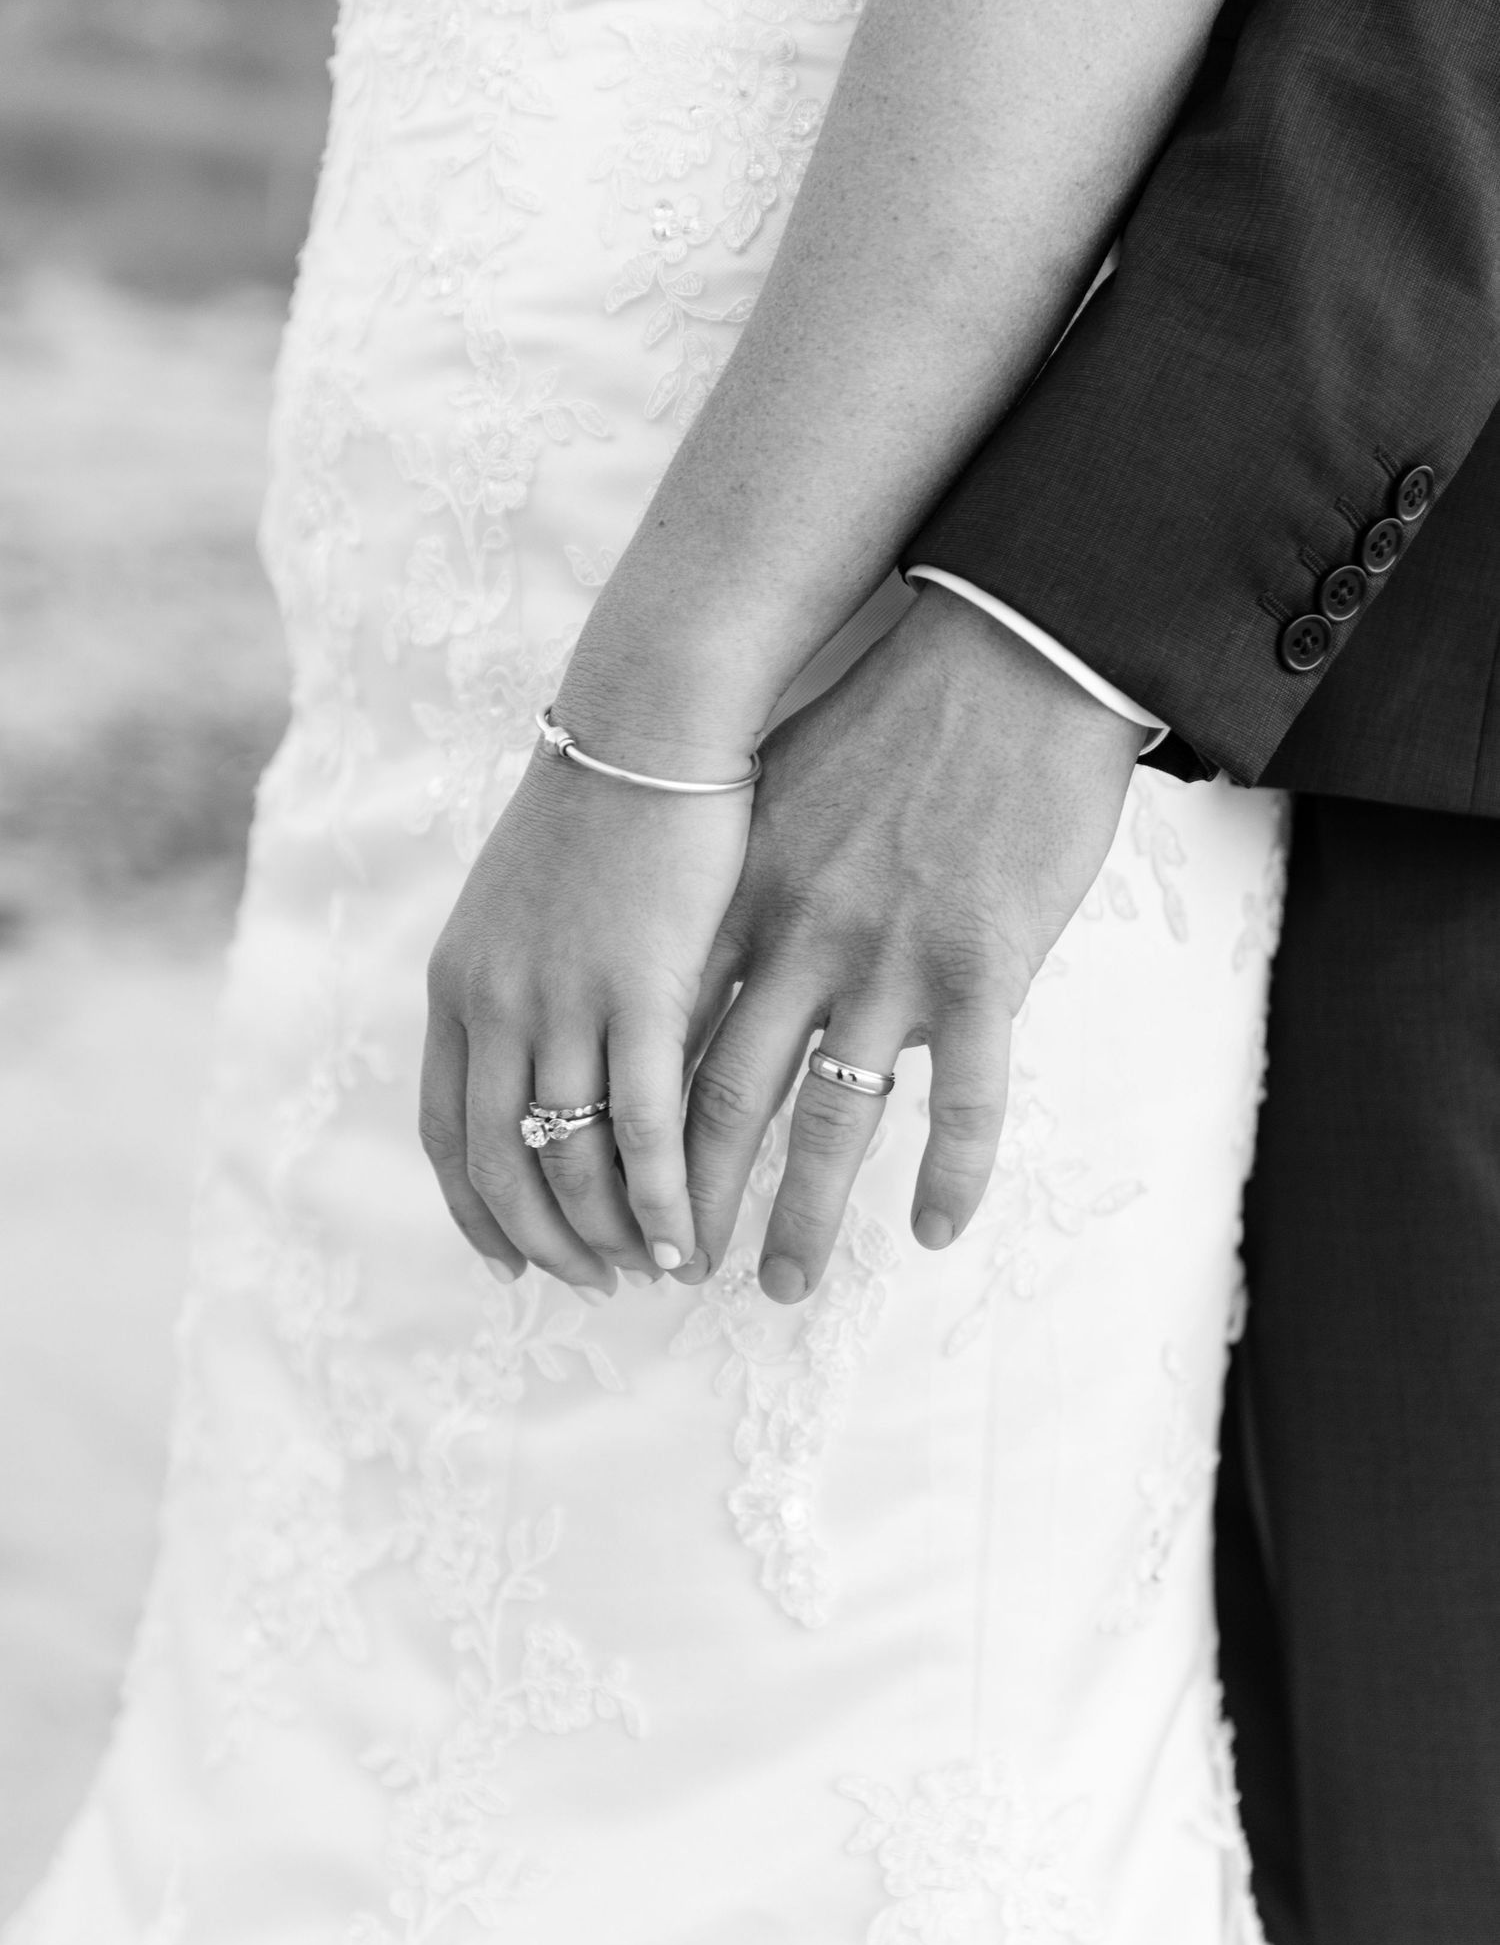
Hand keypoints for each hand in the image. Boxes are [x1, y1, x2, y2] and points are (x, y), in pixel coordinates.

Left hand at [420, 743, 750, 1295]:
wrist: (647, 724)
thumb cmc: (607, 810)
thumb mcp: (530, 904)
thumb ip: (527, 985)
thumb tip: (548, 1054)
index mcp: (459, 985)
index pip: (448, 1131)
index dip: (476, 1210)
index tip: (511, 1264)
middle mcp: (494, 1003)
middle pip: (502, 1161)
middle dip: (544, 1241)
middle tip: (592, 1286)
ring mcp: (560, 999)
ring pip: (570, 1155)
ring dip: (606, 1232)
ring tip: (651, 1271)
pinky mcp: (637, 988)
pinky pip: (640, 1125)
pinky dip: (658, 1196)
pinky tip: (684, 1233)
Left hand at [683, 583, 1145, 1301]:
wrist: (1003, 658)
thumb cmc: (888, 718)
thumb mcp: (776, 792)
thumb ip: (729, 888)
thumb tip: (684, 965)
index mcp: (738, 898)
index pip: (659, 1040)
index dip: (625, 1130)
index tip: (606, 1193)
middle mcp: (797, 938)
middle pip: (721, 1101)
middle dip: (688, 1201)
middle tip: (674, 1271)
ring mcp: (890, 957)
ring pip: (832, 1122)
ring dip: (803, 1217)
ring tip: (781, 1285)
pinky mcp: (983, 967)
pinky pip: (966, 1101)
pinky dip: (950, 1175)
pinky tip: (936, 1231)